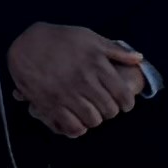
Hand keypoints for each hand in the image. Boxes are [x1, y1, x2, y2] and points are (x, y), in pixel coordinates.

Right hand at [3, 21, 151, 140]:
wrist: (28, 44)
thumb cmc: (62, 39)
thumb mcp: (90, 38)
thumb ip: (116, 50)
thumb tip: (139, 58)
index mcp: (97, 65)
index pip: (122, 95)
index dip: (127, 104)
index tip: (124, 104)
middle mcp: (84, 81)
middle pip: (109, 110)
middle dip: (111, 112)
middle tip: (107, 109)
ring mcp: (67, 94)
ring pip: (93, 120)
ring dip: (95, 120)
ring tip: (92, 114)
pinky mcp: (51, 104)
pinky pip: (72, 127)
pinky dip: (78, 129)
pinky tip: (78, 122)